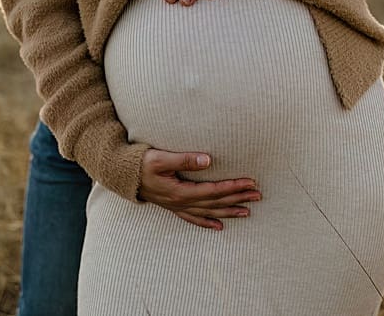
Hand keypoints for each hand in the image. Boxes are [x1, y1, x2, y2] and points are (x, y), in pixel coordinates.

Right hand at [137, 148, 260, 228]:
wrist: (125, 177)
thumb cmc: (143, 164)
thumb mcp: (161, 158)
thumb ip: (184, 159)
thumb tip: (208, 159)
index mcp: (181, 191)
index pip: (214, 190)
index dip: (233, 187)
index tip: (250, 182)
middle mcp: (182, 202)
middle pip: (215, 203)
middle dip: (238, 199)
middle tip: (258, 195)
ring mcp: (178, 207)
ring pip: (208, 213)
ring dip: (229, 211)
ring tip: (247, 212)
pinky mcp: (175, 207)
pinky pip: (194, 219)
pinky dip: (208, 222)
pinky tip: (220, 225)